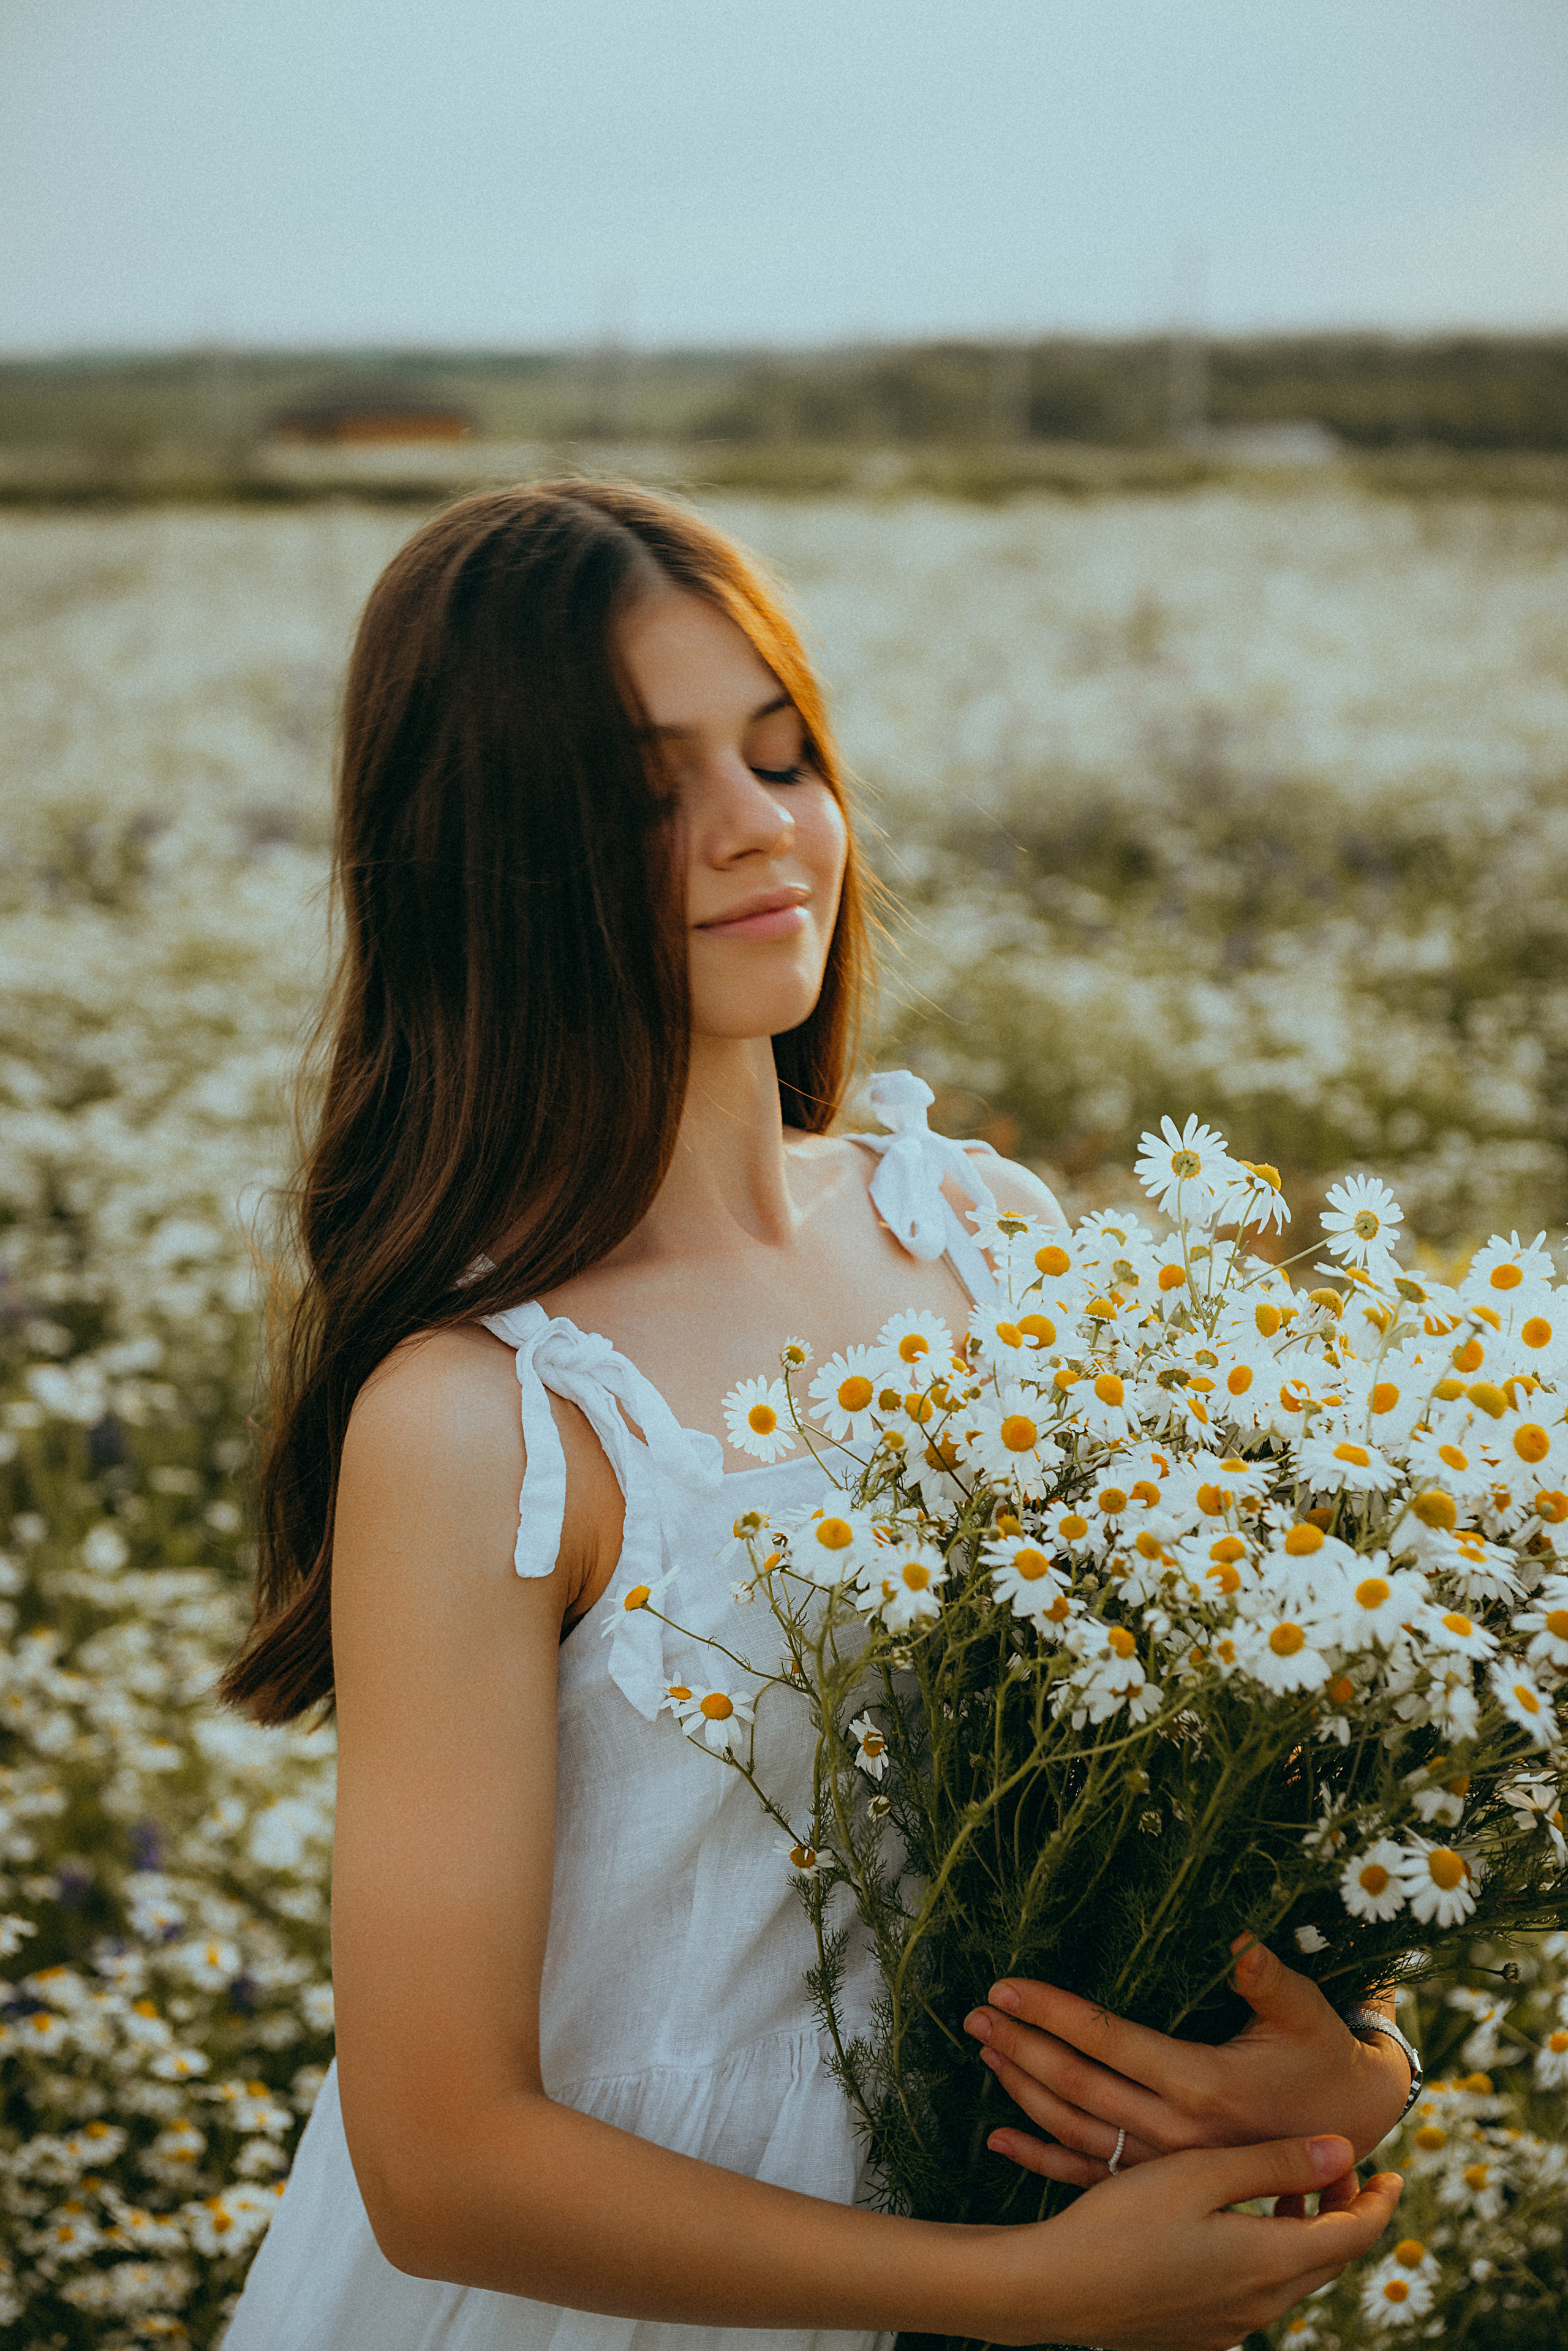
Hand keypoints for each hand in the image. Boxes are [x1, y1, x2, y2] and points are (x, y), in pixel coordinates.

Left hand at [963, 1937, 1411, 2190]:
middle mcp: (1177, 2131)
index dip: (1053, 2012)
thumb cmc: (1322, 2055)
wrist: (1348, 2133)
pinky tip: (999, 2138)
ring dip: (1023, 2091)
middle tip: (973, 2014)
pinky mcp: (1163, 2184)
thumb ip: (1269, 1979)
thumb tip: (1241, 1942)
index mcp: (1203, 2084)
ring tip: (984, 2052)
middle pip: (1079, 2085)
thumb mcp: (1305, 2012)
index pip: (1109, 2041)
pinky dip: (1040, 2158)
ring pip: (1076, 2129)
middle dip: (1021, 2046)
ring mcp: (1166, 2164)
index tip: (1005, 1986)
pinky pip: (1091, 2174)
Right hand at [988, 2132, 1402, 2350]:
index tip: (1390, 2170)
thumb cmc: (1122, 2222)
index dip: (1378, 2202)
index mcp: (1270, 2264)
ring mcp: (1228, 2328)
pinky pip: (1254, 2295)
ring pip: (1290, 2278)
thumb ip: (1275, 2163)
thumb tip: (1346, 2151)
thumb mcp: (1201, 2173)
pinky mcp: (1198, 2335)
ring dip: (1302, 2234)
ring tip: (1287, 2189)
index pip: (1355, 2235)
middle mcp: (1261, 2306)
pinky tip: (1233, 2227)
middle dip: (1342, 2212)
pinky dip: (1265, 2258)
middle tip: (1336, 2168)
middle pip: (1328, 2259)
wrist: (1053, 2290)